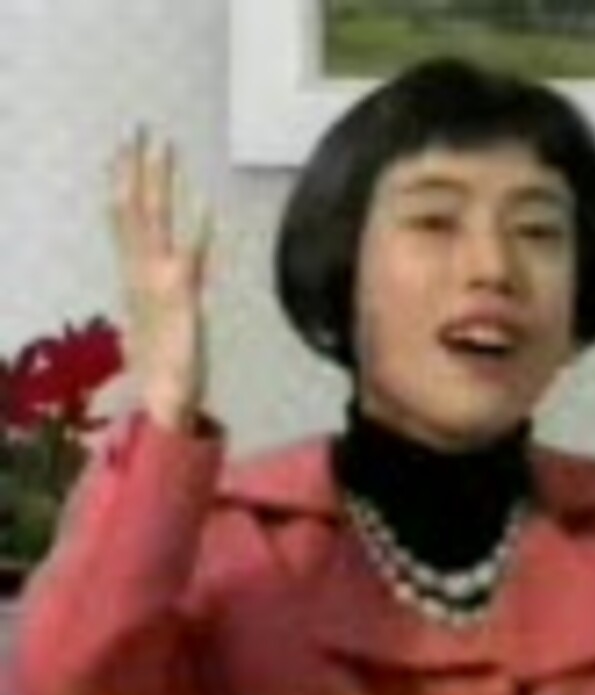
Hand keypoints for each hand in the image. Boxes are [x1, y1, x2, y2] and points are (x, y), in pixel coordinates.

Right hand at [110, 128, 211, 430]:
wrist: (165, 400)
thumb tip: (169, 286)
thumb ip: (163, 298)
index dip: (122, 183)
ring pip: (154, 220)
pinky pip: (191, 256)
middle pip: (134, 208)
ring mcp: (159, 282)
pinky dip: (198, 230)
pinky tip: (205, 203)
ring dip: (159, 181)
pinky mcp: (181, 297)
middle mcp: (141, 272)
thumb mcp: (156, 323)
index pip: (124, 218)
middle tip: (137, 129)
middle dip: (136, 167)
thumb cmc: (163, 365)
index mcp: (134, 276)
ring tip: (163, 145)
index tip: (122, 152)